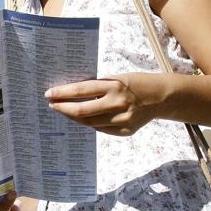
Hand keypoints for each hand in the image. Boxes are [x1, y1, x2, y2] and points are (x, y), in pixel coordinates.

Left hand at [45, 73, 166, 135]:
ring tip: (65, 111)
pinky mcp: (125, 131)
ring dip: (74, 118)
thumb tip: (72, 95)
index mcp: (114, 86)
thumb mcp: (116, 79)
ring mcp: (122, 120)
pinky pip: (101, 129)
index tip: (49, 94)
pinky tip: (84, 119)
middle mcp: (117, 104)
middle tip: (52, 105)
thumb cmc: (135, 83)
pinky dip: (90, 123)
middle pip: (81, 111)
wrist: (161, 97)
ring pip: (89, 123)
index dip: (62, 93)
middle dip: (63, 108)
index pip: (80, 90)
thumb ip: (98, 88)